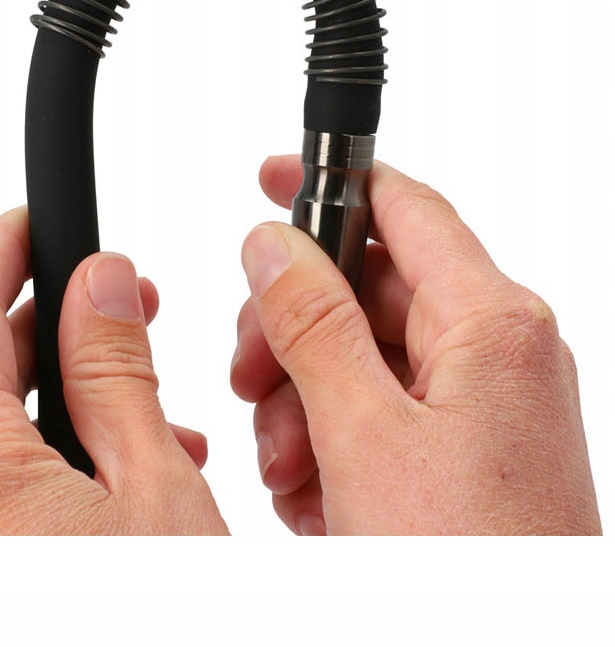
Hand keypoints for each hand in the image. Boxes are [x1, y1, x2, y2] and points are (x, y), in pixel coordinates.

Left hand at [0, 206, 227, 534]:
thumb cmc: (151, 633)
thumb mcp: (156, 491)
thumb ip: (117, 375)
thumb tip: (99, 282)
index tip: (28, 223)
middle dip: (61, 335)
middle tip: (129, 309)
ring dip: (70, 411)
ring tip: (155, 421)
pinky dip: (52, 468)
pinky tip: (121, 480)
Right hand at [231, 157, 600, 534]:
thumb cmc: (468, 569)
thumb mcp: (364, 435)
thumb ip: (312, 323)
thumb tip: (273, 244)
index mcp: (491, 323)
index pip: (403, 207)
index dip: (330, 185)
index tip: (271, 177)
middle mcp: (496, 352)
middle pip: (368, 289)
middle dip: (295, 329)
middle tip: (250, 371)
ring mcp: (482, 403)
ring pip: (364, 355)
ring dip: (305, 397)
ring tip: (287, 463)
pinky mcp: (467, 450)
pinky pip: (383, 411)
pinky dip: (335, 439)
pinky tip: (318, 493)